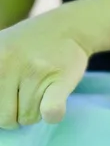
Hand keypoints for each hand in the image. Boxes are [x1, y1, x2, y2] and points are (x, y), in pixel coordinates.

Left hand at [0, 7, 88, 128]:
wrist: (67, 28)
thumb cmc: (30, 44)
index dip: (2, 107)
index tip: (11, 95)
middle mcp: (7, 63)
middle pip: (6, 118)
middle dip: (17, 115)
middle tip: (27, 96)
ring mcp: (35, 71)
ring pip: (29, 118)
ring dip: (36, 112)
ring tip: (42, 91)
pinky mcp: (61, 79)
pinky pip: (51, 111)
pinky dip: (52, 115)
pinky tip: (53, 108)